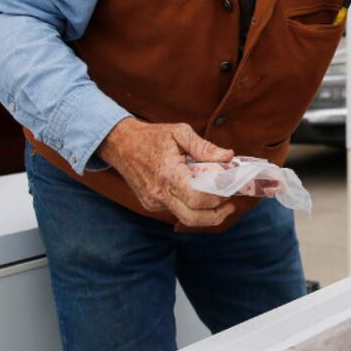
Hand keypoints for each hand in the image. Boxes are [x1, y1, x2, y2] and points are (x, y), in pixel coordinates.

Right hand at [98, 118, 235, 227]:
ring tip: (219, 200)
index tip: (230, 188)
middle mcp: (159, 193)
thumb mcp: (179, 132)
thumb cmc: (152, 137)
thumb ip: (205, 147)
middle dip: (216, 215)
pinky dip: (190, 206)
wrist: (121, 144)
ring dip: (205, 213)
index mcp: (168, 174)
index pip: (198, 198)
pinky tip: (196, 191)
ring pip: (185, 218)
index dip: (218, 197)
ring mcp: (153, 201)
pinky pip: (175, 211)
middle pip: (193, 217)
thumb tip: (229, 157)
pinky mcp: (150, 204)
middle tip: (229, 204)